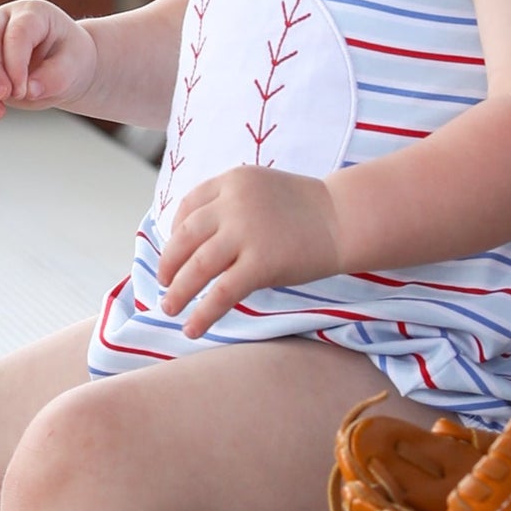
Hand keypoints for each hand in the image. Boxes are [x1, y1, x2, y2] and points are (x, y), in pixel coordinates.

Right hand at [0, 0, 98, 132]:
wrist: (64, 68)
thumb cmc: (70, 60)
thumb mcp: (75, 65)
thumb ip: (56, 76)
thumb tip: (29, 91)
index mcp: (31, 13)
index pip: (16, 32)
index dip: (15, 62)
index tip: (25, 91)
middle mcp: (2, 22)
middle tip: (3, 98)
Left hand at [157, 166, 341, 337]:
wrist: (345, 218)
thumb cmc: (307, 209)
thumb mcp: (261, 191)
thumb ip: (230, 207)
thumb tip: (197, 241)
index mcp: (232, 181)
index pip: (188, 207)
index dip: (174, 233)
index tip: (174, 252)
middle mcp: (233, 204)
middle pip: (184, 237)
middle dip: (169, 264)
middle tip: (164, 284)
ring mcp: (245, 233)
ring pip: (196, 267)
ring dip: (178, 292)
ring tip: (169, 309)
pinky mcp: (260, 263)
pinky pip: (221, 293)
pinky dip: (202, 314)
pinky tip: (192, 328)